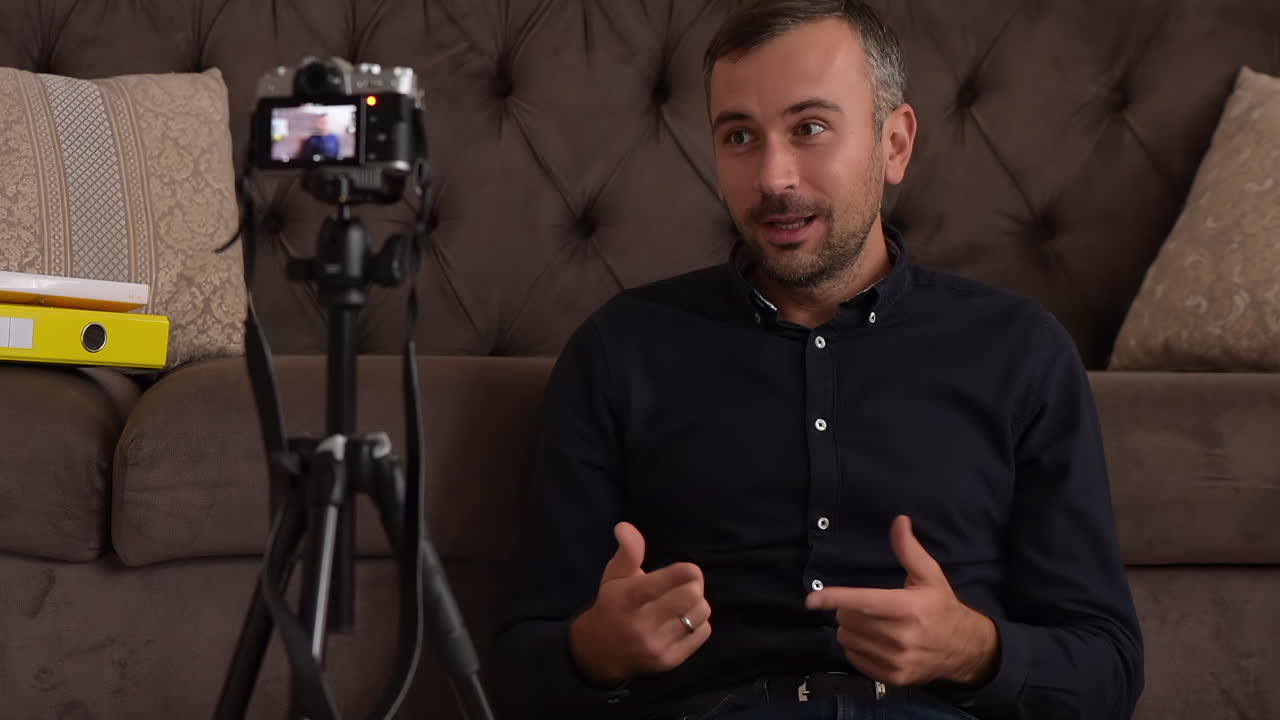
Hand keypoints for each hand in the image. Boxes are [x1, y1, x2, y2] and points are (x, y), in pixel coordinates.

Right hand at [568, 522, 710, 685]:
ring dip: (698, 604)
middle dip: (694, 585)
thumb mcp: (614, 575)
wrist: (599, 652)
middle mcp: (642, 624)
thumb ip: (628, 550)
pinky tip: (683, 621)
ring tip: (683, 604)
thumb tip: (625, 526)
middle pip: (692, 595)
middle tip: (685, 586)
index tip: (686, 570)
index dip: (687, 571)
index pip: (672, 579)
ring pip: (700, 614)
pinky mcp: (669, 661)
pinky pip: (703, 633)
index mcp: (629, 597)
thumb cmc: (612, 605)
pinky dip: (699, 623)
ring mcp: (656, 646)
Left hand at [805, 515, 998, 686]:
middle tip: (867, 607)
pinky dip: (857, 648)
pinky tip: (874, 641)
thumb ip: (909, 550)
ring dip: (851, 629)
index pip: (864, 603)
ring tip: (871, 624)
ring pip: (847, 639)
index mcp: (908, 608)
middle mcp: (901, 637)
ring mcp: (896, 660)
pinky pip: (854, 659)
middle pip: (849, 620)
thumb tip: (899, 521)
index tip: (811, 600)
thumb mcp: (930, 575)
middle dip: (848, 610)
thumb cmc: (942, 607)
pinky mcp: (892, 678)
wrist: (964, 649)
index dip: (835, 598)